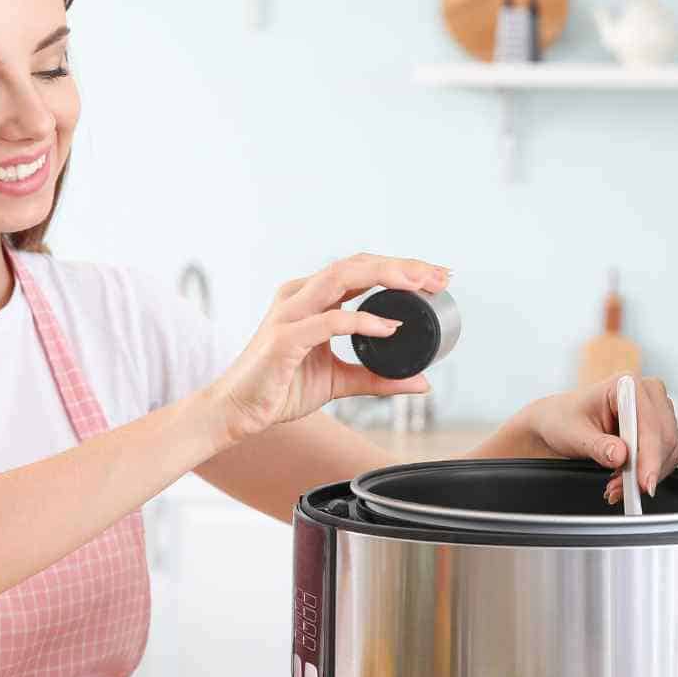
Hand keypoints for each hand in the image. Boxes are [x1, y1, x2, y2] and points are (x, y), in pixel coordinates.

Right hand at [209, 253, 450, 442]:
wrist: (237, 412)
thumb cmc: (280, 389)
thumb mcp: (339, 381)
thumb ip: (378, 378)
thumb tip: (422, 382)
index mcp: (312, 298)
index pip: (361, 270)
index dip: (401, 268)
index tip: (437, 277)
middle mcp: (300, 296)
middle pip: (357, 264)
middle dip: (403, 266)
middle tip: (440, 275)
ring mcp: (290, 313)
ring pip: (342, 278)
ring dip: (387, 277)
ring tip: (421, 285)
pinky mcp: (285, 339)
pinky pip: (329, 322)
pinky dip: (362, 321)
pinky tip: (390, 327)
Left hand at [518, 376, 677, 503]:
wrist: (560, 423)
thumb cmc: (563, 420)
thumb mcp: (573, 435)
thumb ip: (598, 446)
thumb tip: (621, 456)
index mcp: (627, 385)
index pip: (649, 424)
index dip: (649, 456)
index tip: (644, 483)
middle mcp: (648, 394)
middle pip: (665, 439)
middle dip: (645, 470)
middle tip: (621, 491)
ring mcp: (657, 411)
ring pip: (669, 451)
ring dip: (645, 475)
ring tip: (616, 487)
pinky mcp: (659, 430)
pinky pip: (664, 458)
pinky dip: (646, 474)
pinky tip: (624, 481)